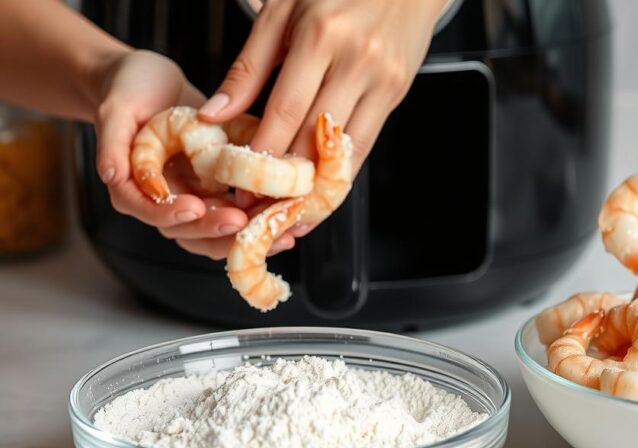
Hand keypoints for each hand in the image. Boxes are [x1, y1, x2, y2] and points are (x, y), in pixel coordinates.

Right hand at [94, 50, 295, 258]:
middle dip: (218, 231)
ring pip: (218, 231)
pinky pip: (240, 215)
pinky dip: (261, 219)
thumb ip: (110, 142)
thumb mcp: (117, 107)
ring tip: (278, 232)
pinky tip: (287, 219)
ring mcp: (193, 199)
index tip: (196, 207)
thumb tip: (110, 174)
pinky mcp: (218, 193)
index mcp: (135, 188)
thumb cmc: (129, 90)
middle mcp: (165, 201)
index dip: (172, 215)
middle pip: (189, 232)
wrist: (151, 81)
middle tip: (244, 222)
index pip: (151, 213)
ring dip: (247, 236)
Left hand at [198, 0, 445, 206]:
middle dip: (283, 180)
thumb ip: (248, 67)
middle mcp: (356, 60)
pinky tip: (319, 190)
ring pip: (345, 149)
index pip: (286, 110)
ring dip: (314, 187)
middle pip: (314, 136)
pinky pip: (365, 143)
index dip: (263, 153)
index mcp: (321, 35)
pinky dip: (341, 173)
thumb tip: (214, 116)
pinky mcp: (396, 93)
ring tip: (285, 212)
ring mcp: (382, 80)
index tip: (237, 182)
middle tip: (254, 208)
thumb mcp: (282, 13)